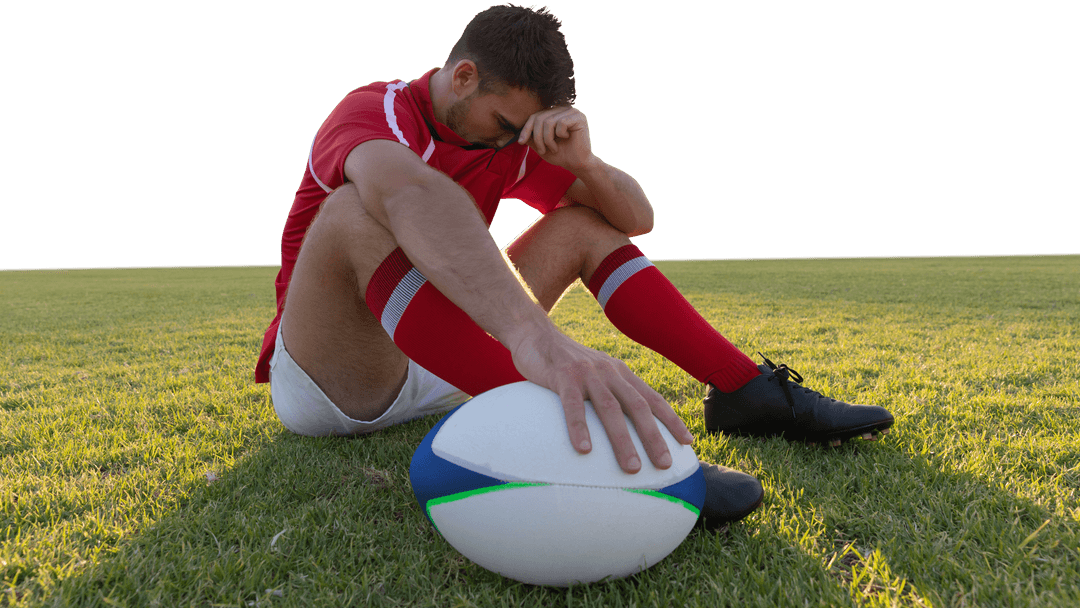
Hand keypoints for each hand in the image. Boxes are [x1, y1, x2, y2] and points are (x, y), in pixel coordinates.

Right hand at [508, 326, 693, 473]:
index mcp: (621, 374)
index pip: (652, 398)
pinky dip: (580, 428)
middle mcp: (610, 372)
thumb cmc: (566, 363)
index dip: (671, 420)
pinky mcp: (563, 377)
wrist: (536, 335)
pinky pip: (573, 405)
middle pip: (638, 407)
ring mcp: (587, 374)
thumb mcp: (595, 374)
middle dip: (654, 437)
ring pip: (610, 409)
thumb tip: (623, 428)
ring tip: (632, 467)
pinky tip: (584, 449)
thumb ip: (609, 393)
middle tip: (664, 464)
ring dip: (623, 440)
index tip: (687, 442)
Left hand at [517, 106, 594, 172]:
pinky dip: (560, 135)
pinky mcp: (579, 117)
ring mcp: (571, 112)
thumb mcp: (541, 146)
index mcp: (553, 114)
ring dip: (548, 139)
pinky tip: (566, 139)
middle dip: (537, 137)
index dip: (526, 129)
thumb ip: (530, 137)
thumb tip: (517, 132)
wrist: (577, 164)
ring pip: (549, 121)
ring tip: (554, 148)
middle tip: (542, 150)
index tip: (521, 142)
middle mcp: (562, 110)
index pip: (535, 116)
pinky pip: (561, 123)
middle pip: (540, 118)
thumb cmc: (560, 154)